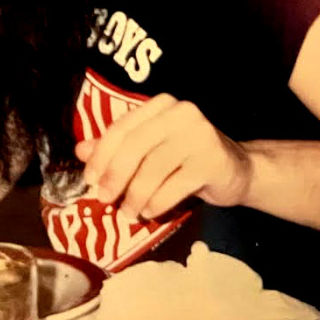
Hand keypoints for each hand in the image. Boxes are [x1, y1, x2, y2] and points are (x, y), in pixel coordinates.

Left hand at [73, 94, 251, 219]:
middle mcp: (181, 113)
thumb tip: (80, 151)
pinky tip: (149, 212)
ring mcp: (199, 135)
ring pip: (152, 169)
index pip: (121, 128)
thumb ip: (116, 148)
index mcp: (161, 106)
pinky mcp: (212, 161)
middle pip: (134, 147)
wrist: (239, 172)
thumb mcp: (150, 151)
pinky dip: (156, 203)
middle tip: (103, 200)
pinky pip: (173, 186)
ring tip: (128, 213)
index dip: (101, 156)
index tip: (89, 180)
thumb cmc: (186, 160)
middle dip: (114, 177)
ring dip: (134, 196)